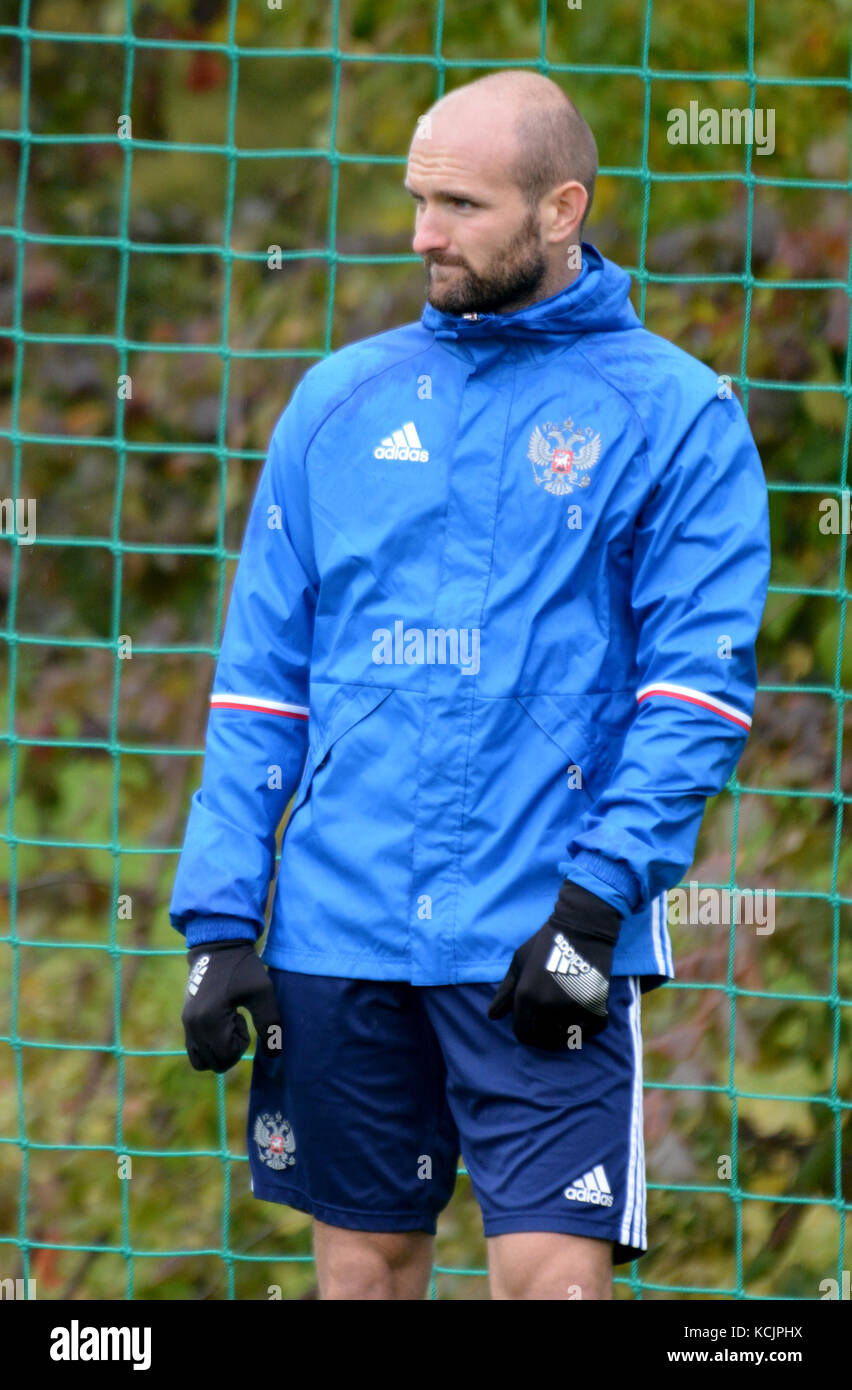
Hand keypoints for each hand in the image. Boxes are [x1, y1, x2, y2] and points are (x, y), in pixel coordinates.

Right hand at [181, 939, 282, 1072]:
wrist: (218, 945)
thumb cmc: (243, 968)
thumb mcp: (262, 992)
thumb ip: (270, 1023)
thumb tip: (274, 1054)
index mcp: (209, 1019)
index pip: (225, 1056)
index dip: (240, 1045)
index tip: (242, 1019)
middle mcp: (193, 1025)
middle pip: (212, 1063)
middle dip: (230, 1051)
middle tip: (237, 1022)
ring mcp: (186, 1023)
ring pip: (200, 1060)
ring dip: (218, 1051)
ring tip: (228, 1025)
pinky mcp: (185, 1020)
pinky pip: (194, 1048)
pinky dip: (209, 1044)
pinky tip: (221, 1020)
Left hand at [487, 881, 620, 1049]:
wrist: (581, 925)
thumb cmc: (546, 942)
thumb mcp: (519, 962)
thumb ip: (505, 992)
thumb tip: (492, 1017)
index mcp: (526, 996)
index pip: (523, 1034)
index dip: (527, 1034)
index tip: (535, 1029)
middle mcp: (547, 1006)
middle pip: (545, 1038)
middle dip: (547, 1034)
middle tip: (553, 1023)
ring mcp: (571, 1007)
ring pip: (567, 1034)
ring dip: (566, 1028)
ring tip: (567, 1011)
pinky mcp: (594, 1005)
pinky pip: (589, 1030)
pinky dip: (587, 1026)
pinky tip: (583, 1013)